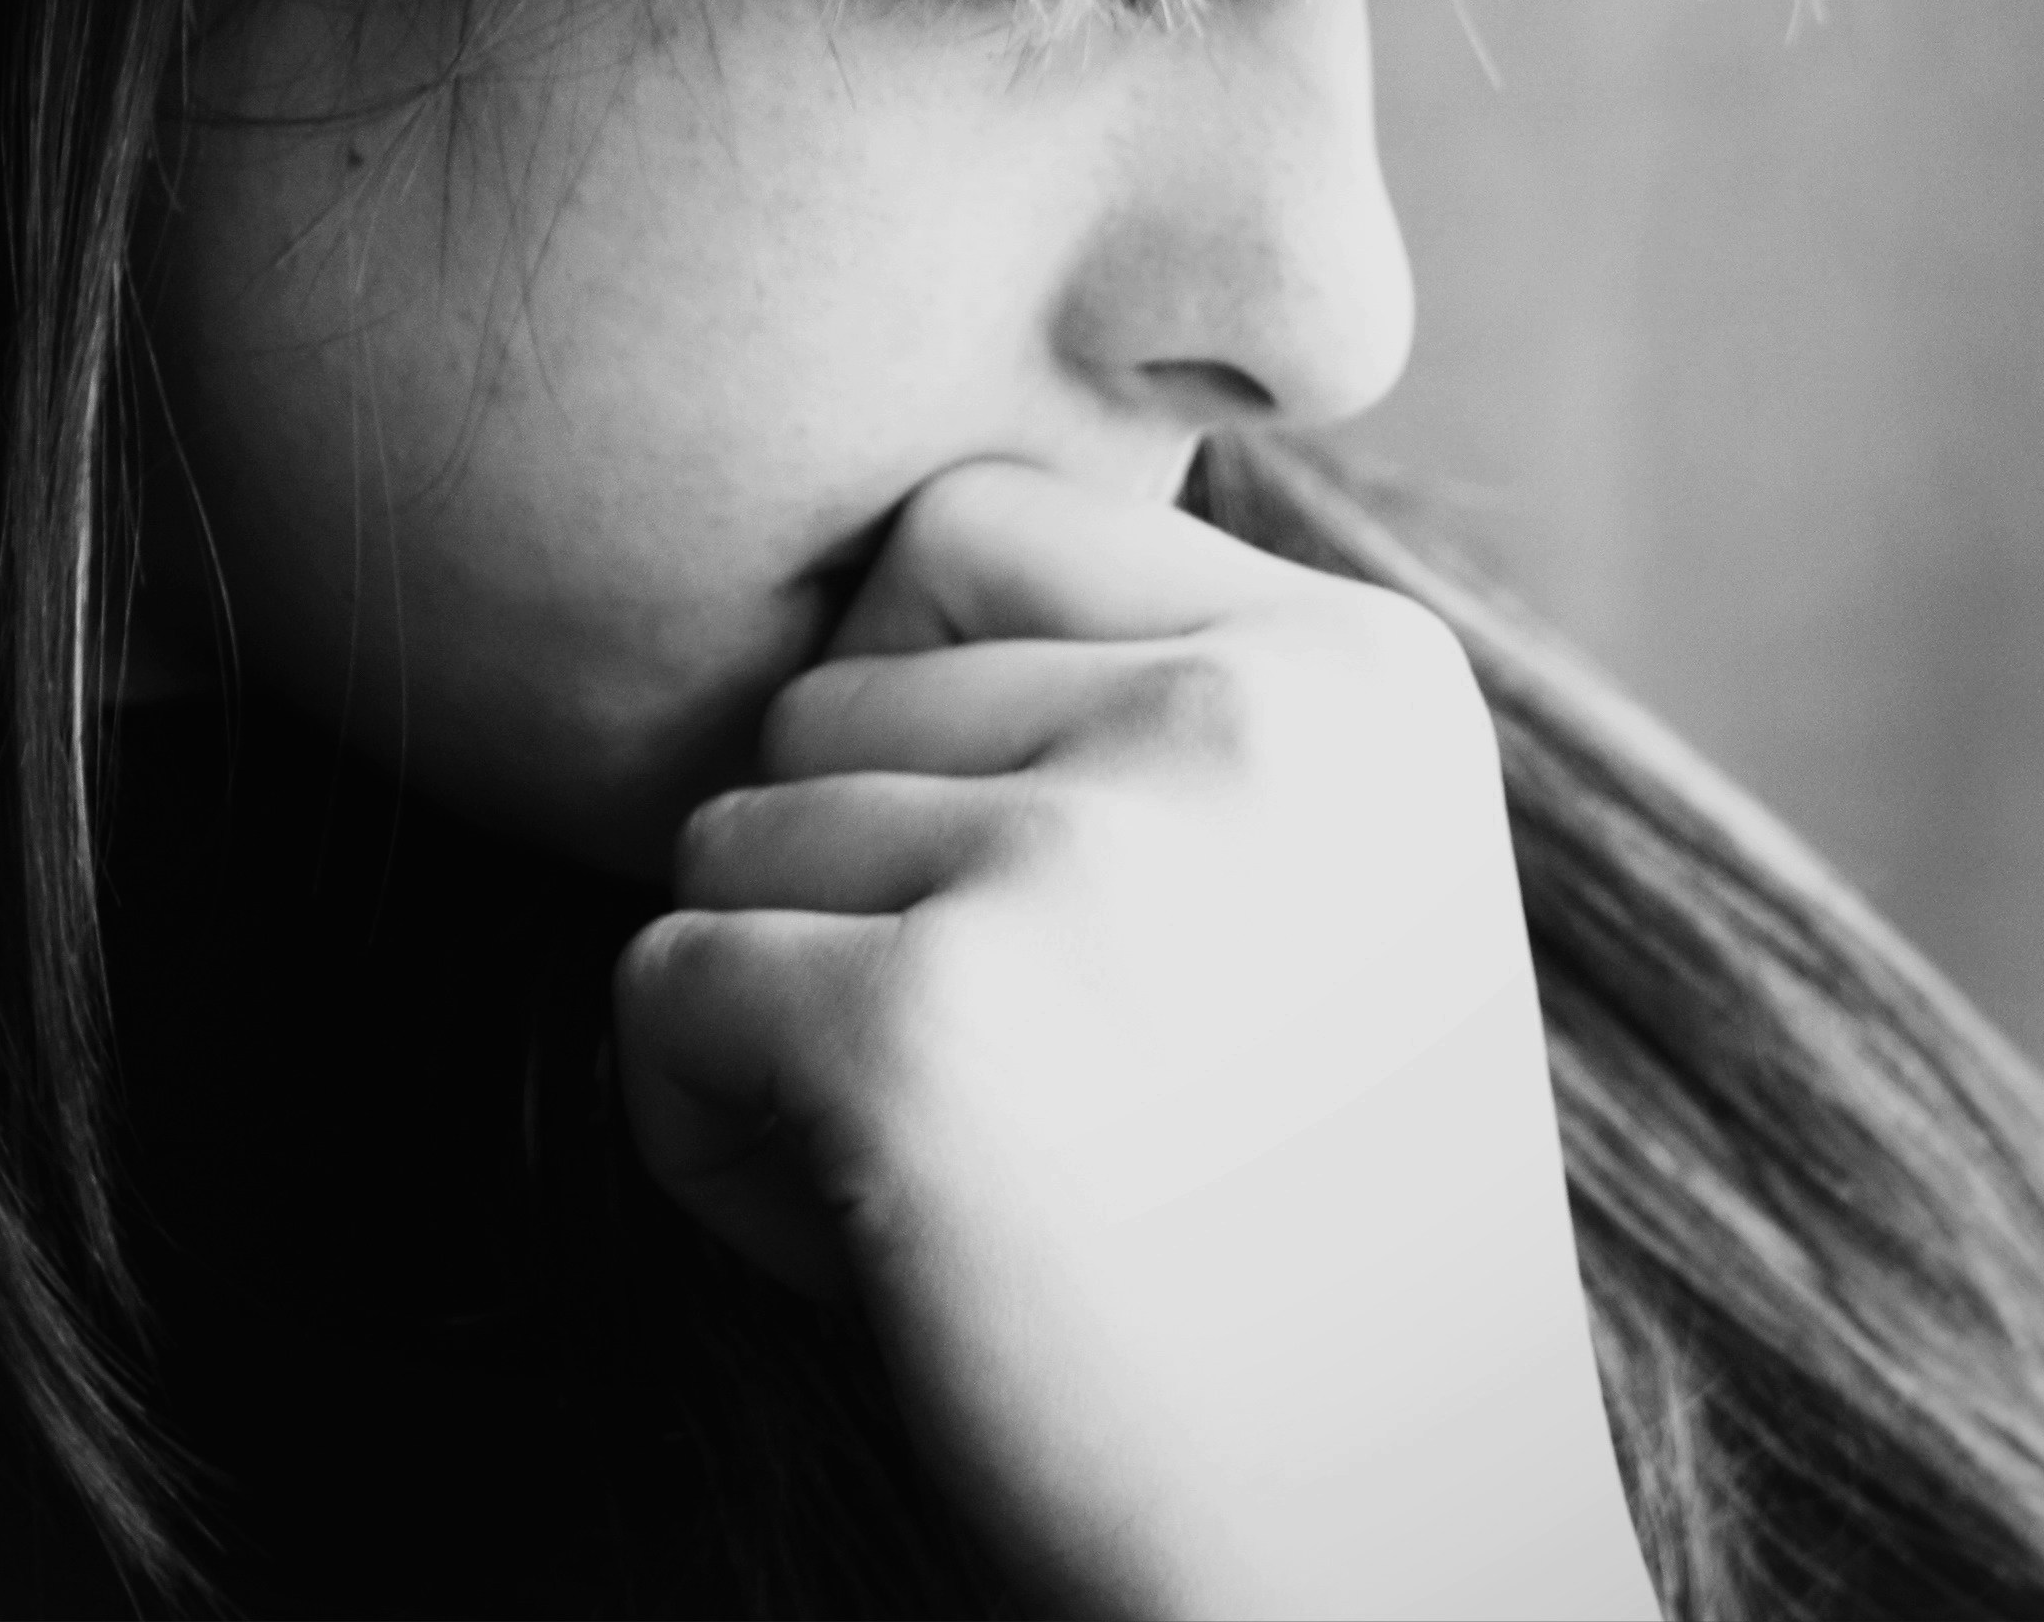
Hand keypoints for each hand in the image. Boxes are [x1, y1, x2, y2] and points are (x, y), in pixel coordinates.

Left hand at [615, 461, 1659, 1619]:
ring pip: (727, 838)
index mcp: (1360, 668)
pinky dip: (714, 1141)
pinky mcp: (928, 1030)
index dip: (925, 720)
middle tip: (1040, 1110)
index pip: (963, 527)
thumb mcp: (1330, 897)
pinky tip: (897, 1257)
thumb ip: (1148, 705)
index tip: (1055, 933)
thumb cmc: (1297, 1261)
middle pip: (824, 691)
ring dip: (786, 1023)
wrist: (1384, 1582)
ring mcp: (1091, 863)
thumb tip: (863, 564)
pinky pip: (659, 990)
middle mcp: (1246, 722)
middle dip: (854, 901)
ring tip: (986, 1188)